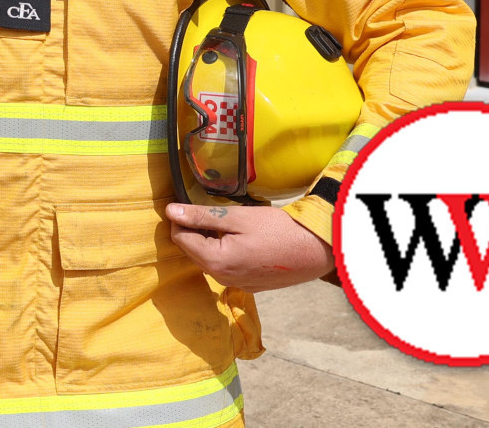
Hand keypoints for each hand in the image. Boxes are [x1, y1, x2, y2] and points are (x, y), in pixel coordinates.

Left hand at [166, 203, 333, 290]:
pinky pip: (226, 267)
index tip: (191, 203)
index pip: (180, 238)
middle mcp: (222, 278)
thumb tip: (170, 211)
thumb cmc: (278, 230)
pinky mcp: (250, 285)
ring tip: (229, 223)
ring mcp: (237, 284)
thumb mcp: (237, 217)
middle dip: (195, 230)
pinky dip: (226, 252)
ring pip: (208, 259)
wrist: (317, 251)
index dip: (181, 218)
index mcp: (215, 262)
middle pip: (192, 250)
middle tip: (212, 211)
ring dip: (210, 241)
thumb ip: (202, 216)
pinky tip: (242, 239)